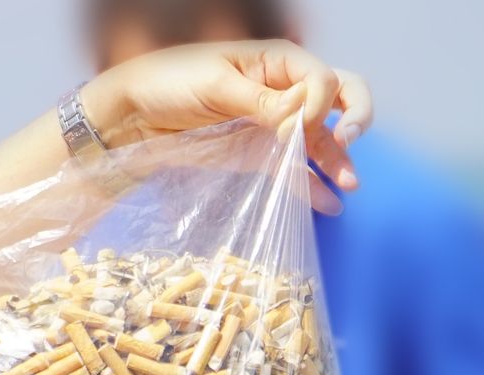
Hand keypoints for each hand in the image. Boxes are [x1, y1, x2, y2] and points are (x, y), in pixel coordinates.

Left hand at [84, 40, 373, 213]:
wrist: (130, 116)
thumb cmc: (167, 83)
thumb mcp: (214, 85)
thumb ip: (261, 102)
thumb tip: (300, 120)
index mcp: (277, 61)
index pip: (323, 79)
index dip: (319, 104)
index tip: (295, 126)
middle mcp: (282, 90)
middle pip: (338, 99)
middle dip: (353, 119)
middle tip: (347, 141)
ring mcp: (272, 125)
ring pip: (319, 140)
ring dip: (337, 159)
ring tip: (348, 183)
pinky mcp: (256, 154)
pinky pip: (291, 169)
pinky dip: (310, 185)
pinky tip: (328, 203)